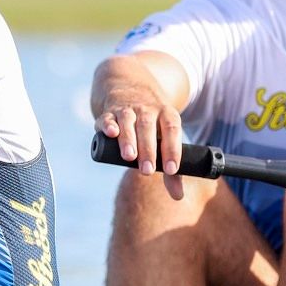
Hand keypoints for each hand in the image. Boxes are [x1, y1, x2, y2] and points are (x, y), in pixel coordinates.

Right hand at [95, 81, 185, 199]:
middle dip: (148, 149)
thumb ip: (171, 168)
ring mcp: (127, 109)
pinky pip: (108, 117)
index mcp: (166, 114)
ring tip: (129, 157)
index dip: (173, 150)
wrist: (129, 88)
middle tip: (147, 171)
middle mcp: (147, 109)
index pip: (172, 130)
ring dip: (128, 139)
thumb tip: (178, 197)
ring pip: (128, 121)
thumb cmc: (152, 124)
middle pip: (149, 127)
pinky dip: (108, 124)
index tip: (172, 170)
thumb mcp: (165, 138)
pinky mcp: (109, 112)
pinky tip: (110, 133)